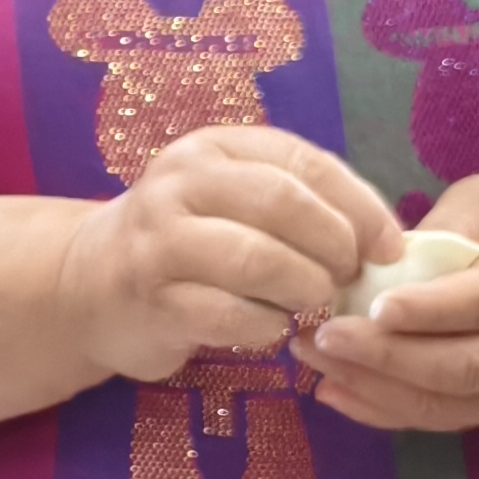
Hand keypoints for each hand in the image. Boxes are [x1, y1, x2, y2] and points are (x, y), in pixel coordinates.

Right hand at [61, 126, 400, 386]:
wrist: (89, 282)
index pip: (305, 163)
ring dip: (304, 287)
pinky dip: (267, 327)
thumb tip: (388, 241)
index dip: (360, 206)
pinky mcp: (152, 298)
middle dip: (334, 245)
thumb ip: (300, 204)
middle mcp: (181, 184)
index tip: (389, 247)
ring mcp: (161, 240)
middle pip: (282, 203)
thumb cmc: (186, 241)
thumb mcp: (233, 199)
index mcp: (214, 148)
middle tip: (349, 277)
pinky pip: (230, 314)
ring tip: (314, 302)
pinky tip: (272, 329)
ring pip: (257, 259)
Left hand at [307, 174, 478, 430]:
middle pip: (465, 364)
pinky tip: (333, 390)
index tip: (374, 306)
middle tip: (322, 335)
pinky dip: (383, 410)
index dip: (432, 309)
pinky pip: (441, 419)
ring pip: (449, 403)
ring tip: (312, 358)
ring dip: (374, 387)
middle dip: (387, 356)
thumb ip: (450, 229)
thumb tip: (383, 263)